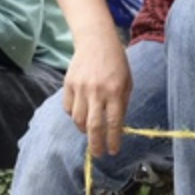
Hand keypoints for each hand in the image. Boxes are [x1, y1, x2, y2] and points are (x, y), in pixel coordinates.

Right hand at [61, 38, 133, 154]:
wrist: (96, 41)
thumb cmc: (116, 63)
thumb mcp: (126, 82)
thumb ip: (121, 103)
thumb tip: (116, 127)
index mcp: (115, 91)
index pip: (113, 123)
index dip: (113, 140)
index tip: (113, 151)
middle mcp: (97, 91)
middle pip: (94, 126)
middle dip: (96, 144)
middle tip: (98, 154)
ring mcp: (81, 88)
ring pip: (78, 120)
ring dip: (84, 130)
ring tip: (90, 131)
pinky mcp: (68, 84)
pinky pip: (68, 108)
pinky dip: (74, 115)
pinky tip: (81, 112)